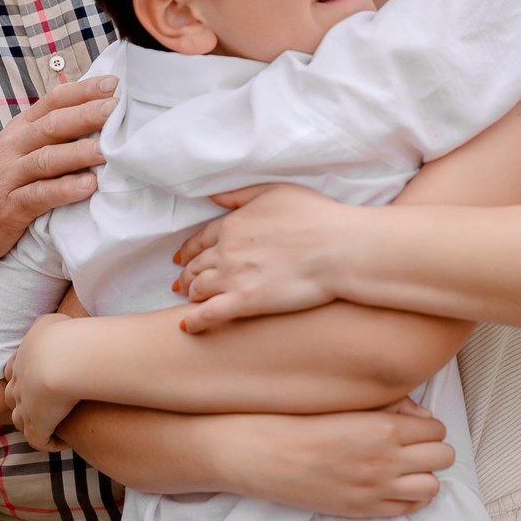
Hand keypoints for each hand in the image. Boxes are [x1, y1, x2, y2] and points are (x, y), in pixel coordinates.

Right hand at [0, 76, 116, 265]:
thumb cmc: (0, 183)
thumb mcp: (18, 149)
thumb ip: (50, 133)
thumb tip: (95, 113)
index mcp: (19, 130)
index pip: (52, 102)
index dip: (82, 91)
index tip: (112, 84)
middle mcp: (12, 147)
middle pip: (51, 126)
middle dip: (85, 115)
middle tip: (116, 109)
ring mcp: (8, 177)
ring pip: (45, 159)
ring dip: (78, 153)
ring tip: (107, 150)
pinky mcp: (9, 207)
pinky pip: (38, 195)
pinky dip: (64, 190)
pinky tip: (88, 186)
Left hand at [5, 310, 83, 449]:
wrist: (63, 359)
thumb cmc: (65, 336)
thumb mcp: (54, 320)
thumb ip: (51, 324)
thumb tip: (58, 325)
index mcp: (21, 360)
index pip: (12, 371)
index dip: (21, 376)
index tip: (36, 379)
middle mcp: (18, 384)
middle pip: (12, 396)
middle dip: (22, 400)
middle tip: (42, 403)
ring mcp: (25, 407)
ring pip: (20, 419)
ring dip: (33, 423)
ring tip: (52, 425)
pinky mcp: (37, 425)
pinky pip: (38, 440)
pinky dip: (48, 443)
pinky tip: (63, 442)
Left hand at [172, 184, 353, 332]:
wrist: (338, 247)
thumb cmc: (316, 216)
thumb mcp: (276, 192)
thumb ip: (240, 196)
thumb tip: (214, 197)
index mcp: (233, 224)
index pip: (200, 240)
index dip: (189, 251)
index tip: (182, 259)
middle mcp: (226, 250)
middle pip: (196, 265)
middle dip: (187, 275)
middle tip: (182, 284)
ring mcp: (232, 277)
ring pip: (198, 288)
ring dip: (190, 295)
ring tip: (190, 301)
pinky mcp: (244, 302)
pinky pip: (207, 315)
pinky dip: (192, 322)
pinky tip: (186, 327)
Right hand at [224, 399, 451, 517]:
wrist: (270, 454)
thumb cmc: (306, 421)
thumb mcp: (352, 405)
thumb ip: (395, 408)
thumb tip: (425, 419)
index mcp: (385, 428)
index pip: (437, 430)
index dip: (427, 429)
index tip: (412, 429)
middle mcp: (388, 460)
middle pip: (443, 458)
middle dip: (432, 451)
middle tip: (413, 448)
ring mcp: (378, 488)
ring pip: (433, 486)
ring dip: (425, 476)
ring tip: (407, 469)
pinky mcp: (365, 510)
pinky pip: (409, 509)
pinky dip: (411, 498)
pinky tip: (396, 487)